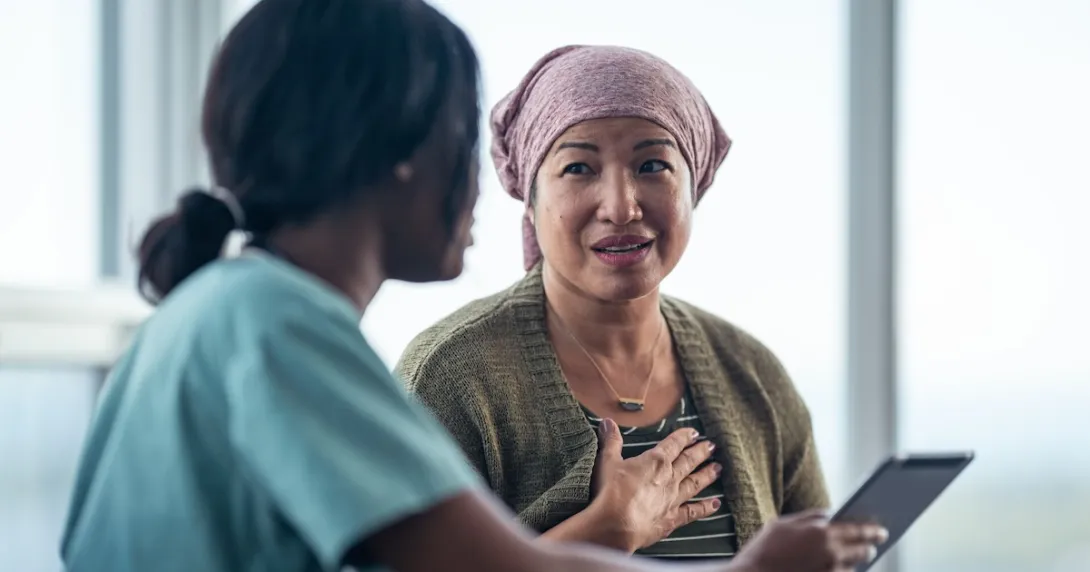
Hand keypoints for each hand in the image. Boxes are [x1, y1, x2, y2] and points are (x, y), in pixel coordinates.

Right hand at [587, 418, 722, 551]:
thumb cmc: (611, 491)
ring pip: (695, 483)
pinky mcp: (672, 519)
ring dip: (707, 475)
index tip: (694, 432)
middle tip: (712, 446)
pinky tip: (716, 505)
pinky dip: (706, 508)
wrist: (617, 524)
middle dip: (701, 452)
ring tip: (718, 468)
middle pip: (689, 462)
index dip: (684, 437)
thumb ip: (611, 441)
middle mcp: (669, 478)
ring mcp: (673, 499)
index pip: (674, 444)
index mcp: (655, 461)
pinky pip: (693, 511)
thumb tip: (607, 422)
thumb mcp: (608, 461)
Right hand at [730, 510, 888, 571]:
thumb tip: (830, 514)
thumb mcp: (783, 523)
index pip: (859, 530)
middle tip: (872, 546)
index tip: (882, 531)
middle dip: (869, 548)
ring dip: (854, 564)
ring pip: (853, 569)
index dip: (873, 531)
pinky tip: (837, 568)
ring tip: (856, 559)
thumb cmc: (764, 549)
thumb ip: (810, 517)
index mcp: (822, 532)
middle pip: (862, 551)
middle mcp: (831, 554)